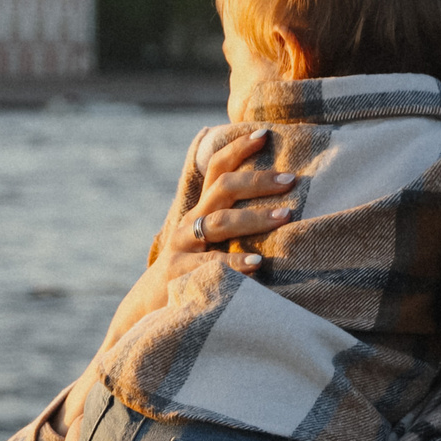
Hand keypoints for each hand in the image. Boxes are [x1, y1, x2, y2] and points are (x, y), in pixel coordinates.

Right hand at [96, 128, 301, 353]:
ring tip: (285, 217)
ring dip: (254, 218)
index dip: (238, 148)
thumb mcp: (210, 241)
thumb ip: (234, 221)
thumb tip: (278, 201)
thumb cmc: (194, 269)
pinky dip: (235, 264)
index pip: (218, 168)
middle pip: (223, 189)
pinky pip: (211, 266)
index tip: (265, 134)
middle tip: (290, 180)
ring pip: (219, 223)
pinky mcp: (180, 274)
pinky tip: (258, 265)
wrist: (149, 306)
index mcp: (201, 210)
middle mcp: (190, 222)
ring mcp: (183, 247)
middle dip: (258, 181)